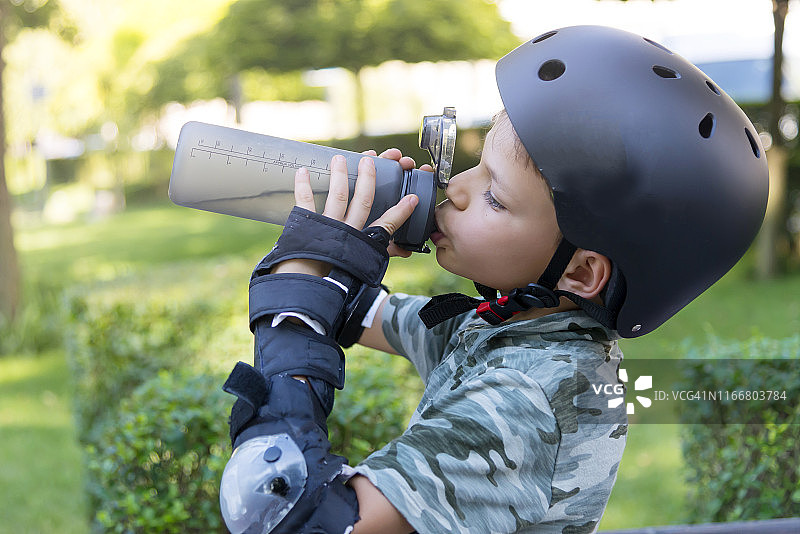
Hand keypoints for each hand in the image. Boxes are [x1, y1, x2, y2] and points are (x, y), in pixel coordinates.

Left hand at [272, 150, 420, 277]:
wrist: (308, 287)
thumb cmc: (336, 281)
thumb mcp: (363, 269)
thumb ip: (384, 256)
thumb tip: (406, 252)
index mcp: (363, 242)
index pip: (387, 224)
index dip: (401, 211)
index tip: (412, 197)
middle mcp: (348, 231)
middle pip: (362, 199)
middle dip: (368, 178)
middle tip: (370, 160)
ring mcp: (327, 226)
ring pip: (338, 195)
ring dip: (340, 175)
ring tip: (340, 158)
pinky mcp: (306, 224)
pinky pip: (305, 201)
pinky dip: (303, 185)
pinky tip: (302, 171)